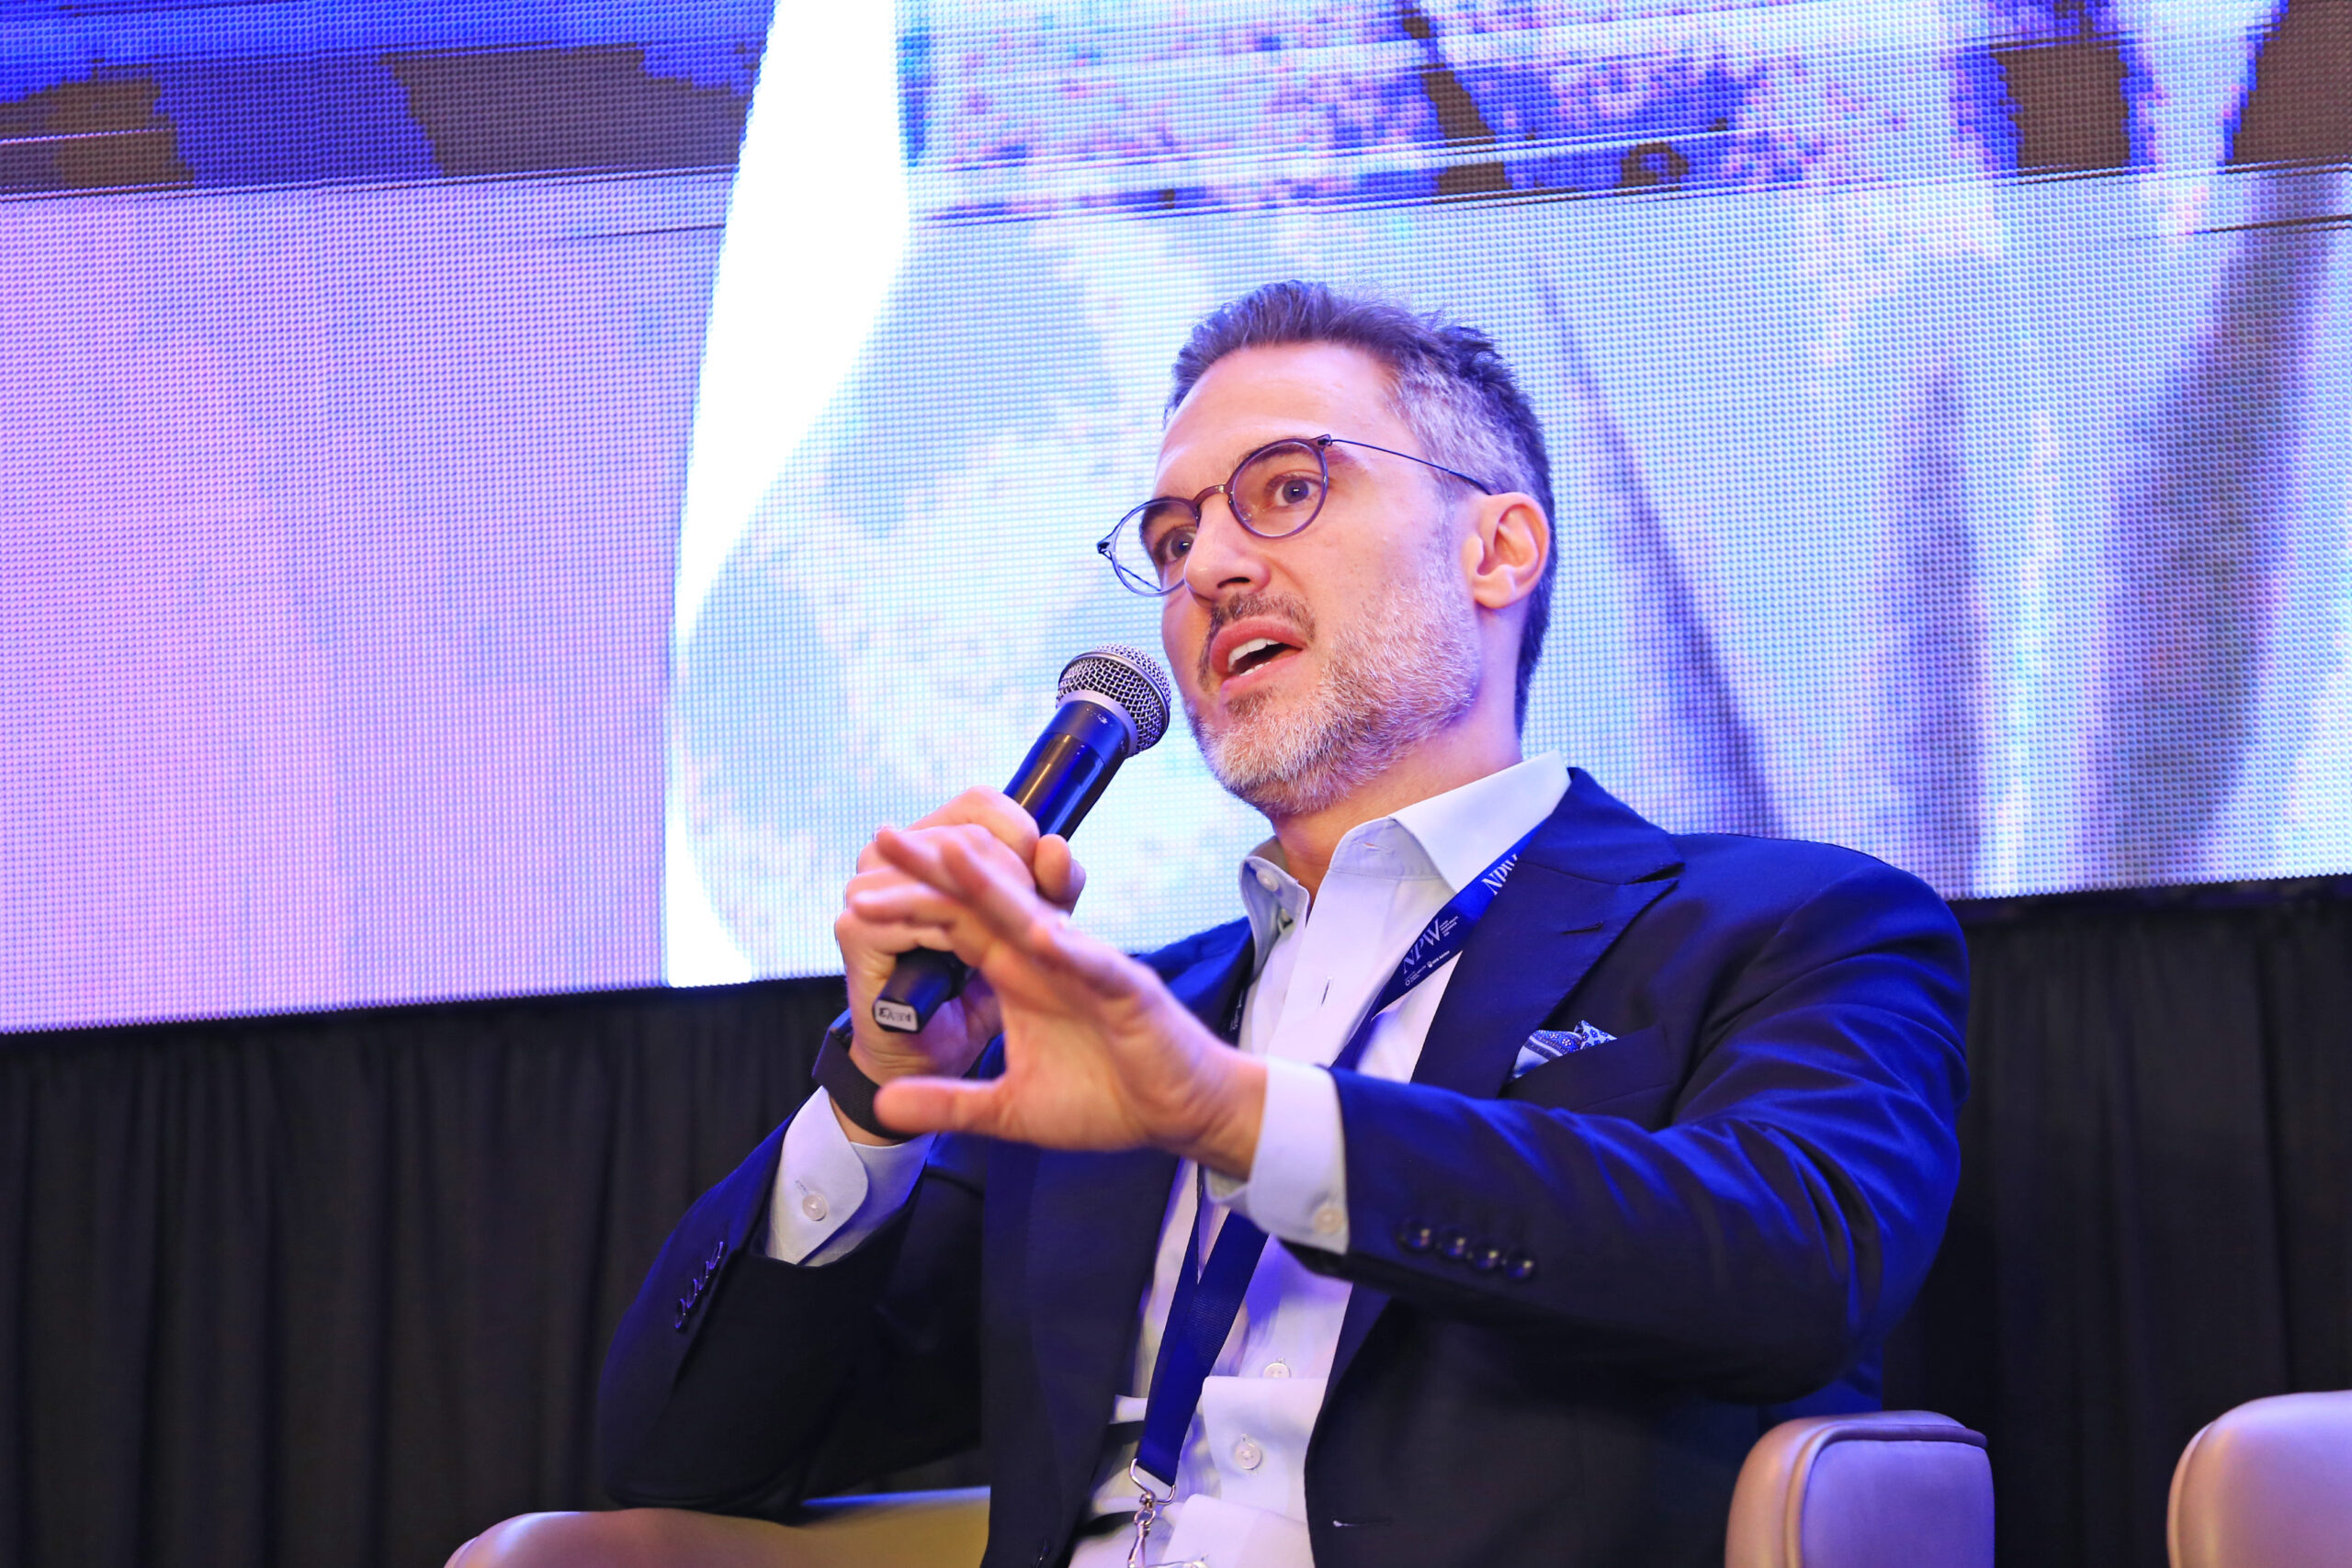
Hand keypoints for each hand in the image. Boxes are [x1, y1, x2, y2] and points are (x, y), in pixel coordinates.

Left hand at [847, 825, 1266, 1175]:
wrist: (1179, 1116)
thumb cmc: (1108, 1101)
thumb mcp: (1009, 1111)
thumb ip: (949, 1104)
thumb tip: (884, 1107)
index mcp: (1017, 976)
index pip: (953, 928)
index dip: (908, 908)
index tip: (855, 895)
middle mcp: (1047, 959)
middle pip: (982, 903)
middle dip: (934, 870)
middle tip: (881, 837)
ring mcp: (1089, 970)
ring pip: (1036, 918)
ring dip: (996, 886)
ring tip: (953, 853)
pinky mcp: (1130, 993)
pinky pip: (1097, 966)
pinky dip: (1072, 951)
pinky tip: (1043, 933)